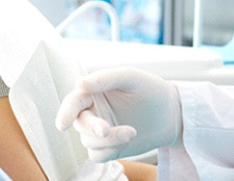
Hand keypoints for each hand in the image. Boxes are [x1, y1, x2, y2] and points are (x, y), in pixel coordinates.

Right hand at [56, 67, 181, 161]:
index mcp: (93, 91)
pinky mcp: (109, 148)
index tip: (63, 125)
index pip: (73, 101)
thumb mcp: (129, 77)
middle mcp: (93, 111)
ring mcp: (100, 130)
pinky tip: (127, 139)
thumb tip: (78, 84)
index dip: (66, 112)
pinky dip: (109, 151)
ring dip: (108, 140)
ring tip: (131, 131)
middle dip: (91, 128)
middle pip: (79, 124)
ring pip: (89, 141)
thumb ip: (104, 78)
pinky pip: (97, 155)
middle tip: (106, 129)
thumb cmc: (149, 89)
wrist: (171, 113)